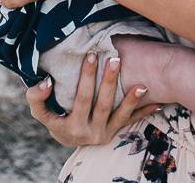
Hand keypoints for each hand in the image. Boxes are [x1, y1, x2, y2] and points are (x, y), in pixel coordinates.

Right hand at [26, 52, 159, 147]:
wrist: (68, 139)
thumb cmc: (54, 120)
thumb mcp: (40, 113)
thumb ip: (37, 98)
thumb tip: (47, 82)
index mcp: (73, 127)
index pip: (82, 98)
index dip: (87, 78)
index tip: (91, 55)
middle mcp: (91, 133)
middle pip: (103, 104)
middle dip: (109, 80)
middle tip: (115, 59)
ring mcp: (106, 133)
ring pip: (121, 115)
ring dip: (132, 99)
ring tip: (141, 84)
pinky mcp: (115, 131)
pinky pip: (131, 121)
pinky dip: (144, 111)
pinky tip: (157, 102)